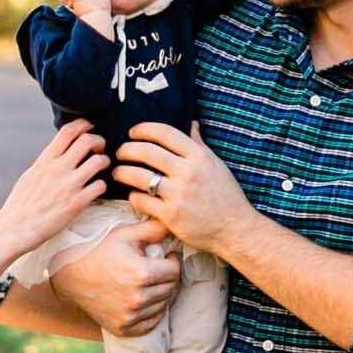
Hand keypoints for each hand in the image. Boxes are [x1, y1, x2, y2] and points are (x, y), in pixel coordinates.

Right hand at [0, 120, 108, 252]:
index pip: (68, 131)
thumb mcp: (31, 175)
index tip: (90, 128)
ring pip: (99, 161)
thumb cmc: (21, 205)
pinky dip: (102, 186)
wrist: (14, 229)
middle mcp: (57, 169)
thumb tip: (58, 152)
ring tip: (101, 170)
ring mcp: (68, 185)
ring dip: (105, 163)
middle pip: (87, 140)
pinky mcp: (77, 203)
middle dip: (99, 141)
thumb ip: (47, 162)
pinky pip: (101, 186)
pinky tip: (96, 191)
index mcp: (45, 160)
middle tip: (99, 150)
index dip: (84, 125)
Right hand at [49, 218, 181, 336]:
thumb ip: (153, 229)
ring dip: (161, 293)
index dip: (173, 261)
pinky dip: (152, 312)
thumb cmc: (98, 251)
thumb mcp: (124, 234)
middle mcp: (137, 299)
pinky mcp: (123, 328)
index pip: (175, 270)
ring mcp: (130, 316)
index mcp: (141, 274)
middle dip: (168, 277)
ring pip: (163, 305)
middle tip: (158, 268)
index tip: (166, 256)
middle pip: (171, 288)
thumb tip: (174, 226)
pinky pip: (151, 322)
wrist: (70, 276)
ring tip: (148, 281)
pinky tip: (143, 298)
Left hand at [115, 121, 255, 254]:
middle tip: (120, 152)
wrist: (234, 229)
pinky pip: (141, 200)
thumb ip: (199, 144)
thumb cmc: (226, 196)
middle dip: (126, 149)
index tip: (133, 133)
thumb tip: (191, 124)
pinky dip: (133, 196)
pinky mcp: (170, 215)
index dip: (143, 129)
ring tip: (118, 173)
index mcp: (198, 156)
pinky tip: (134, 195)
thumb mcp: (217, 165)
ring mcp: (178, 194)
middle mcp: (188, 172)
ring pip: (138, 176)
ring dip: (122, 172)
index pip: (164, 133)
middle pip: (146, 151)